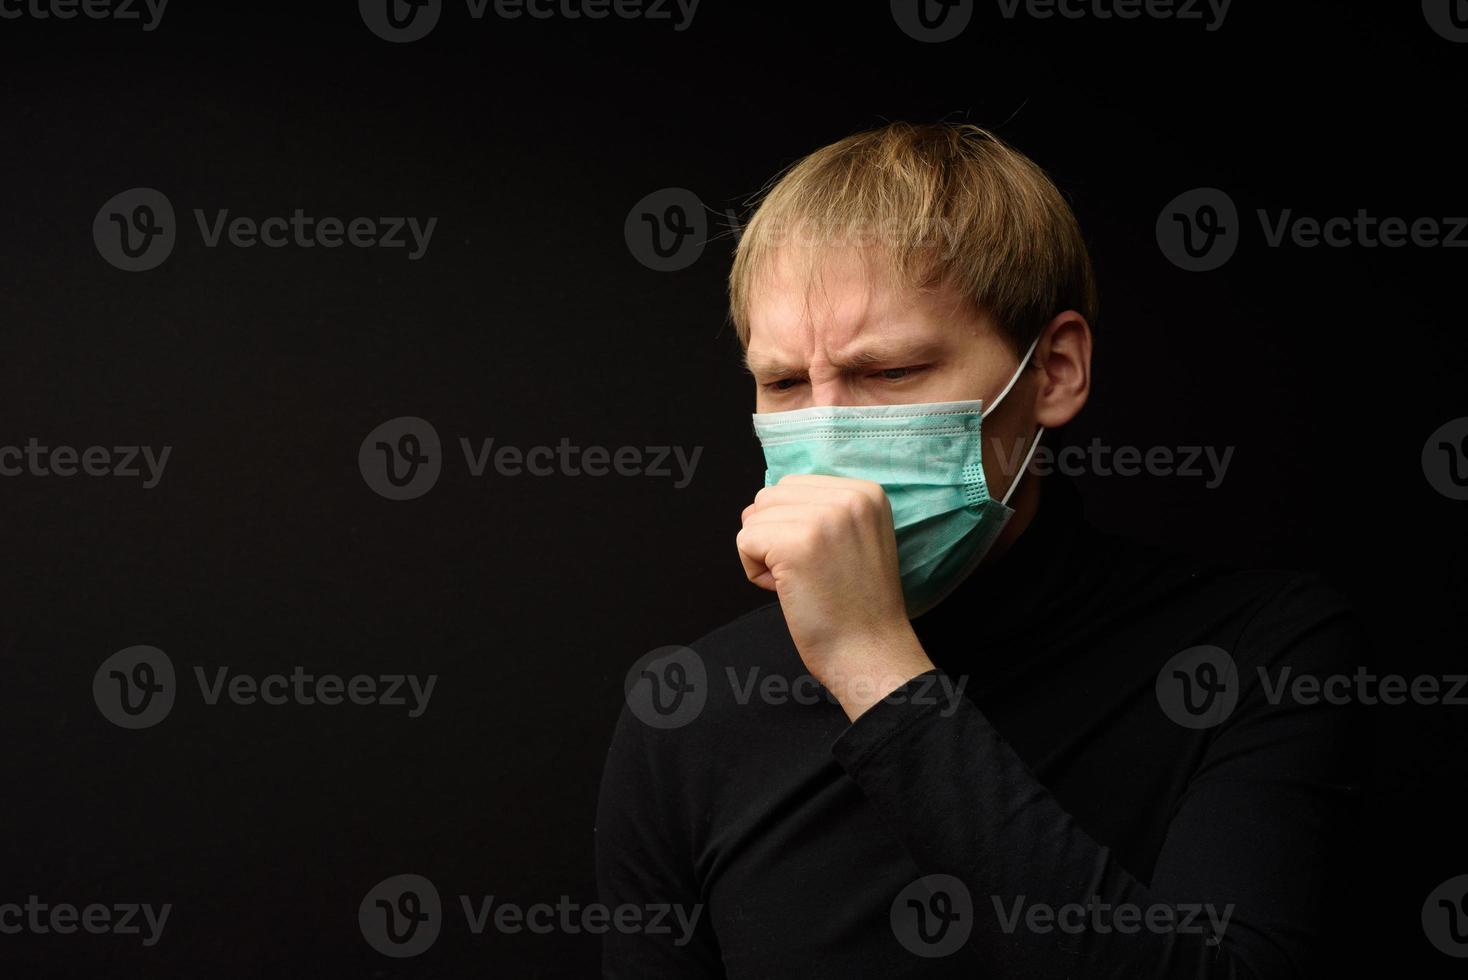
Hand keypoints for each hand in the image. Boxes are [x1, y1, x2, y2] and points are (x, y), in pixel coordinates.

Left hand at [736, 474, 933, 720]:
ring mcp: (823, 518)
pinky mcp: (795, 543)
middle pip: (770, 497)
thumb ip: (818, 512)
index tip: (824, 561)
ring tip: (801, 582)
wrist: (870, 652)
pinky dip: (753, 570)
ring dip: (764, 554)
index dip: (794, 527)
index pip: (794, 486)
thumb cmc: (857, 607)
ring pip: (754, 518)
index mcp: (866, 492)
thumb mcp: (855, 538)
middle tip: (809, 574)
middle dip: (774, 536)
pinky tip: (787, 590)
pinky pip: (744, 541)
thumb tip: (753, 507)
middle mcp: (849, 496)